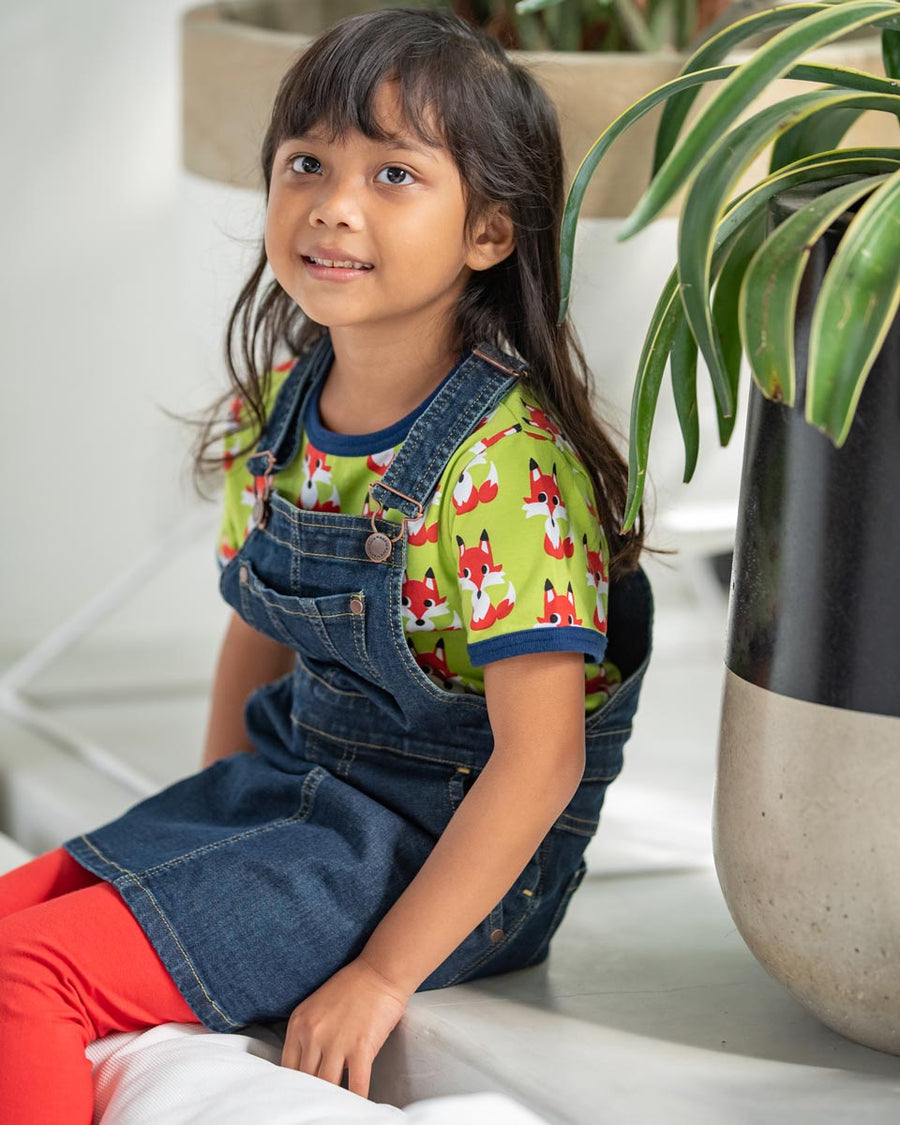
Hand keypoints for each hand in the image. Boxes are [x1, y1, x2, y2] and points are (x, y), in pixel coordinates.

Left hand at [279, 956, 410, 1098]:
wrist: (380, 971)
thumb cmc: (353, 987)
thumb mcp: (318, 1007)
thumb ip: (310, 1036)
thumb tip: (315, 1070)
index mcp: (299, 1023)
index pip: (286, 1068)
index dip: (293, 1086)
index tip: (300, 1095)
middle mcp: (313, 1034)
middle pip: (305, 1080)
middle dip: (312, 1094)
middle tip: (315, 1106)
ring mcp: (336, 1042)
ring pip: (327, 1086)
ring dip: (333, 1100)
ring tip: (335, 1109)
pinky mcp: (360, 1048)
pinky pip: (355, 1085)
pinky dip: (357, 1100)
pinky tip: (359, 1107)